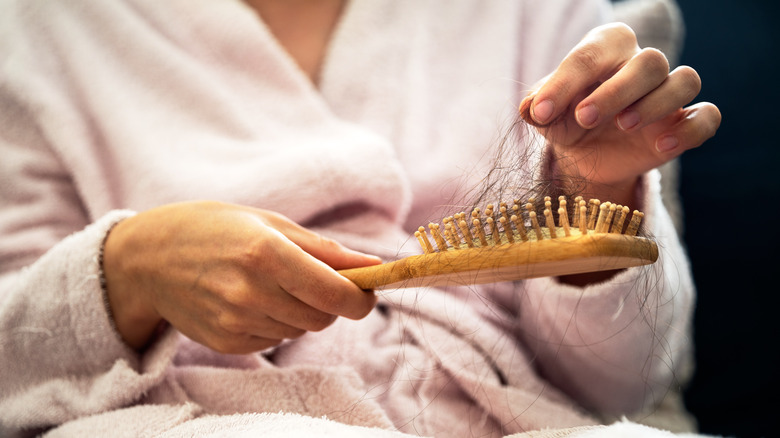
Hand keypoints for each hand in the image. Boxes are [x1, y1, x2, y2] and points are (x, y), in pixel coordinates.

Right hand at [102, 201, 380, 353]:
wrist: (146, 258)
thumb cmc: (213, 229)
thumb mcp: (269, 223)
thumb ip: (324, 249)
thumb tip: (373, 265)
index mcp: (267, 253)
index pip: (336, 294)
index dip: (361, 298)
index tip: (366, 292)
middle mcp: (251, 292)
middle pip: (323, 317)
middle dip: (330, 301)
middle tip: (312, 278)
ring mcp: (236, 321)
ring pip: (301, 330)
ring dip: (301, 311)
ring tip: (271, 283)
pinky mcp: (226, 341)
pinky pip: (275, 339)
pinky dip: (276, 322)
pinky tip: (250, 299)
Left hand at [519, 23, 720, 204]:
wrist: (585, 155)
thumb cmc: (566, 120)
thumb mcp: (545, 115)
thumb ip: (537, 106)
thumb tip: (529, 107)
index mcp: (606, 49)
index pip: (592, 54)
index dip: (564, 83)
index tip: (539, 112)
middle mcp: (643, 64)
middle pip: (650, 61)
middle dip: (615, 91)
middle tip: (584, 118)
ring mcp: (668, 93)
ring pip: (685, 80)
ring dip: (656, 103)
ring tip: (623, 126)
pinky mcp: (684, 123)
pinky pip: (707, 116)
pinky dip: (690, 129)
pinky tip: (662, 146)